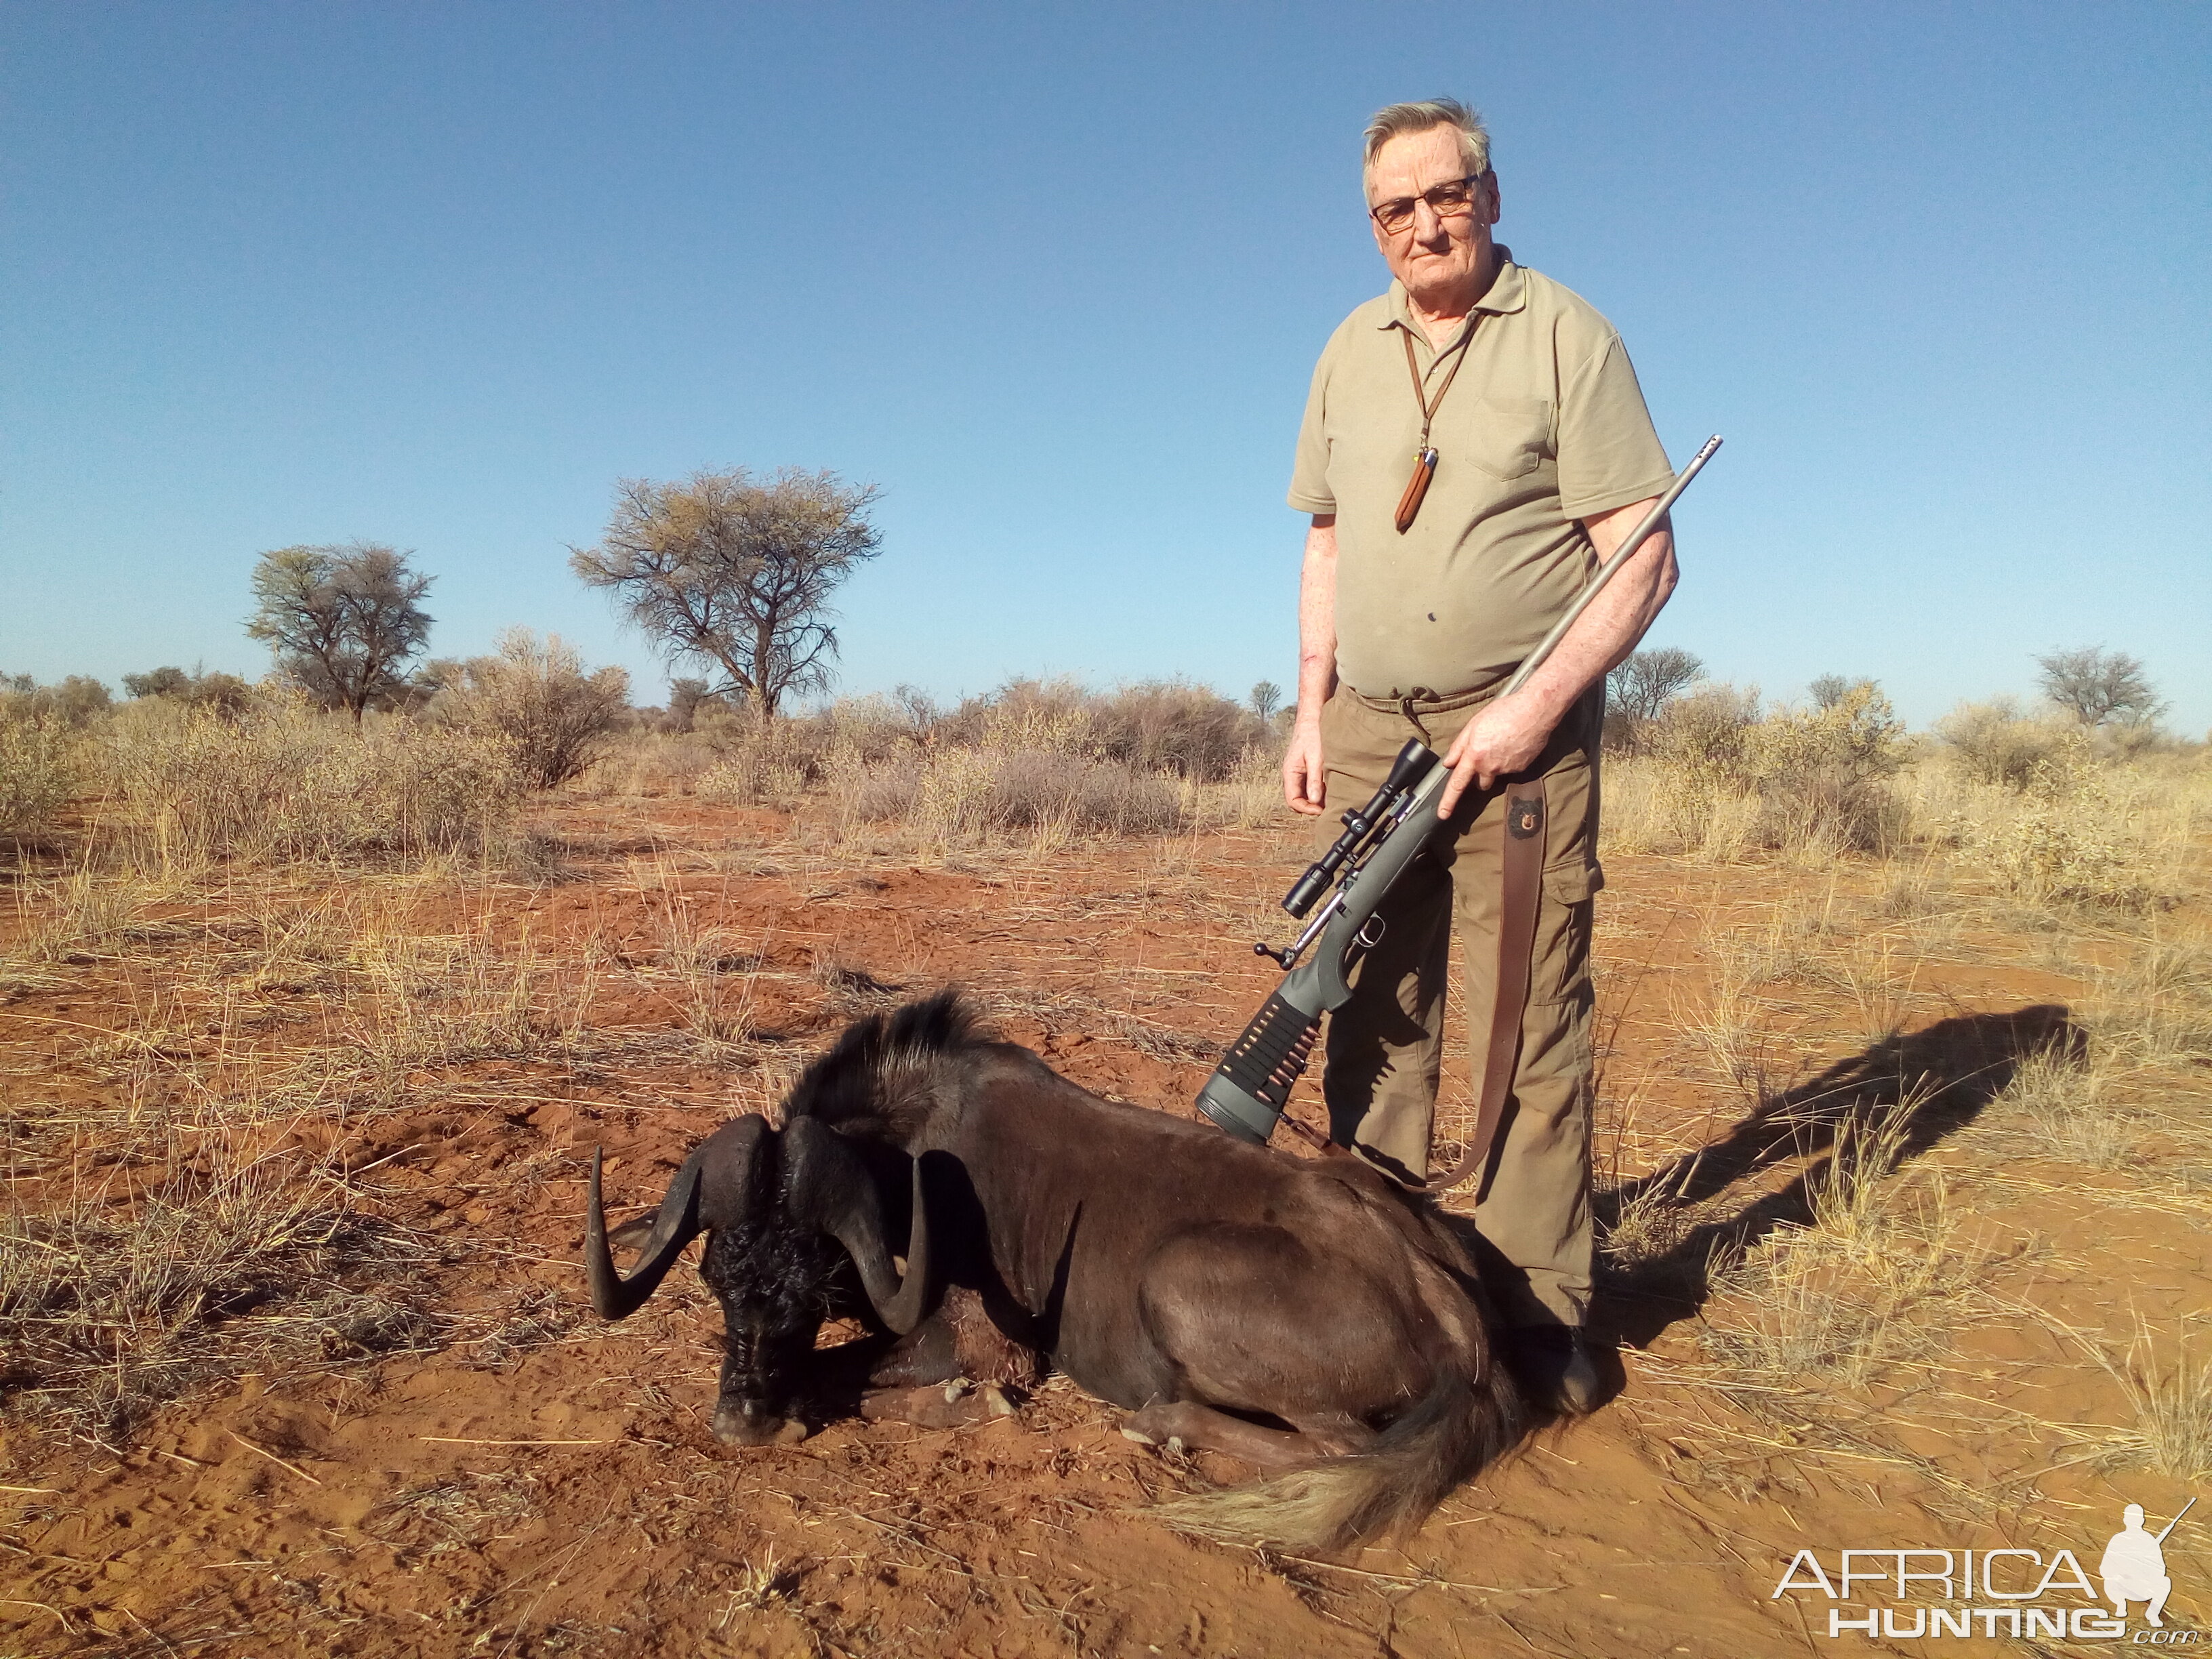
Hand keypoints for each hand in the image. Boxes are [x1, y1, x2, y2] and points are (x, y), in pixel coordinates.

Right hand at [1282, 723, 1326, 815]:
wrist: (1314, 715)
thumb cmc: (1312, 733)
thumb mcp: (1315, 758)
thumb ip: (1314, 780)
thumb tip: (1315, 801)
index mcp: (1290, 772)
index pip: (1292, 801)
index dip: (1306, 809)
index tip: (1321, 810)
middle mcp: (1293, 774)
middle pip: (1299, 799)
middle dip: (1312, 806)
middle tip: (1328, 806)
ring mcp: (1301, 771)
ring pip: (1306, 793)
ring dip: (1318, 798)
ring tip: (1332, 797)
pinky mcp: (1309, 767)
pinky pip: (1312, 784)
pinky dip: (1321, 789)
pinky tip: (1332, 786)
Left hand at [1436, 695, 1552, 817]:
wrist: (1535, 711)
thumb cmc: (1505, 712)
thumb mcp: (1474, 724)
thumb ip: (1459, 746)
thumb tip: (1449, 762)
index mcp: (1475, 755)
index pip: (1457, 783)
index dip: (1448, 801)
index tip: (1443, 814)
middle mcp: (1490, 766)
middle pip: (1479, 783)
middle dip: (1479, 775)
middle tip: (1484, 755)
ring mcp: (1507, 769)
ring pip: (1496, 775)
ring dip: (1494, 767)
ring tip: (1501, 744)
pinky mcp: (1522, 768)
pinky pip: (1510, 769)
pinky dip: (1509, 760)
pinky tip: (1513, 744)